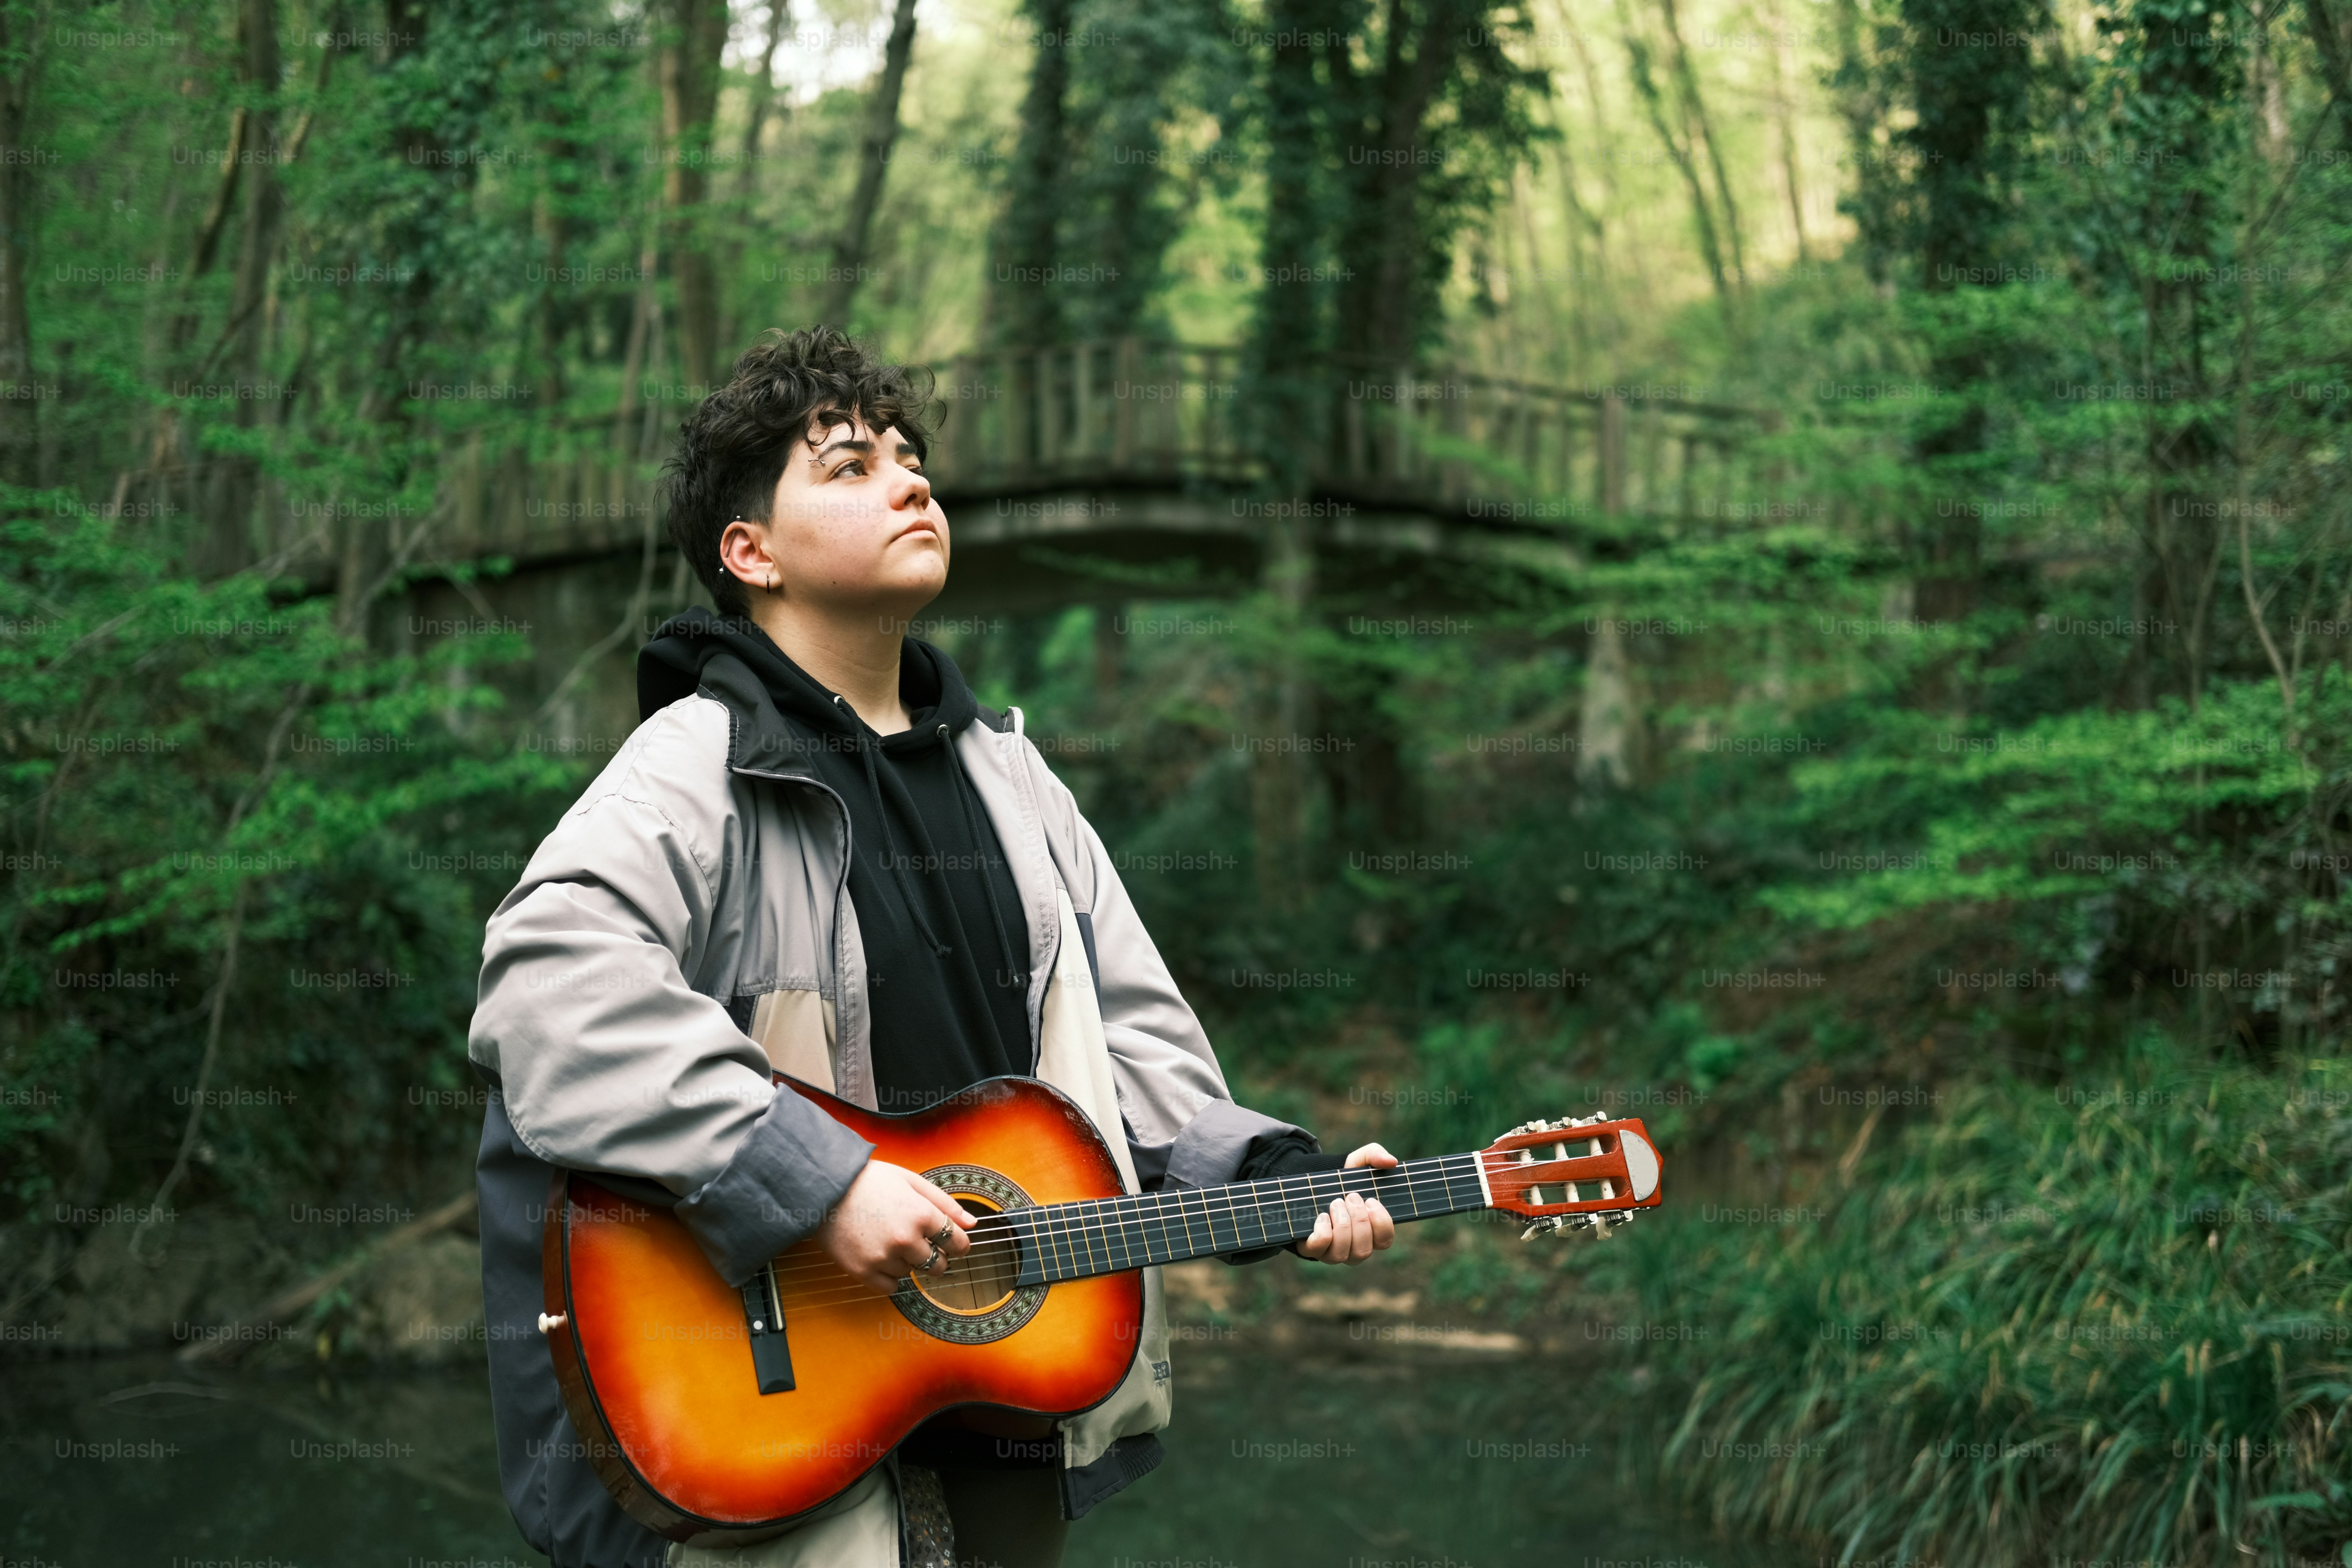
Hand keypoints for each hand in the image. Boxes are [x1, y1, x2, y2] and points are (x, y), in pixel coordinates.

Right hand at [815, 1159, 974, 1293]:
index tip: (954, 1244)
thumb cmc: (870, 1181)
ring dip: (907, 1261)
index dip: (959, 1244)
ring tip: (889, 1239)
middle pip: (938, 1264)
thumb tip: (972, 1223)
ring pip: (911, 1273)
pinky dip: (889, 1276)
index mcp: (921, 1214)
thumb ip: (944, 1203)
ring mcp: (883, 1257)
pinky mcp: (863, 1271)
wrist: (825, 1188)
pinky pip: (890, 1287)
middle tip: (922, 1244)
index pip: (956, 1242)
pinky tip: (881, 1256)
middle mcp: (904, 1239)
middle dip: (936, 1256)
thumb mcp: (911, 1181)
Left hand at [1295, 1143, 1396, 1264]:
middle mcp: (1354, 1247)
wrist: (1311, 1185)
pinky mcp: (1312, 1249)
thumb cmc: (1342, 1179)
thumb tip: (1391, 1161)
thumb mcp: (1358, 1162)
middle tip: (1351, 1196)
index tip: (1371, 1200)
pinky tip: (1321, 1216)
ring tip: (1335, 1202)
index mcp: (1371, 1232)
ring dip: (1342, 1225)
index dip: (1381, 1223)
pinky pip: (1319, 1249)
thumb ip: (1375, 1156)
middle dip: (1358, 1220)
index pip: (1385, 1241)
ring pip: (1343, 1253)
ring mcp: (1333, 1252)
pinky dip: (1322, 1233)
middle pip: (1364, 1250)